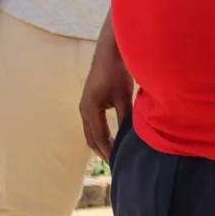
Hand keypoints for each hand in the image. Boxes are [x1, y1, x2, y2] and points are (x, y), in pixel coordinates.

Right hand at [78, 33, 132, 158]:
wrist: (110, 51)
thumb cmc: (117, 72)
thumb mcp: (123, 96)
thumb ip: (125, 117)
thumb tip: (130, 138)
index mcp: (89, 110)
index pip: (99, 138)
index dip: (109, 151)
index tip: (118, 163)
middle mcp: (84, 110)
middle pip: (91, 138)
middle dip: (103, 151)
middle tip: (116, 164)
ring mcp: (86, 105)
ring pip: (91, 132)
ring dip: (101, 143)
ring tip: (115, 154)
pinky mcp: (91, 101)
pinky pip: (94, 123)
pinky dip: (102, 133)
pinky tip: (114, 136)